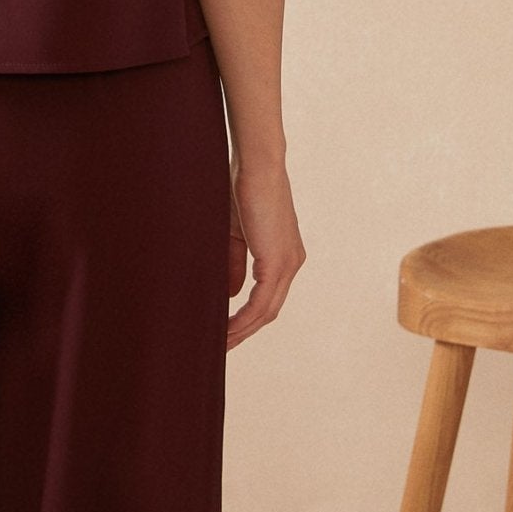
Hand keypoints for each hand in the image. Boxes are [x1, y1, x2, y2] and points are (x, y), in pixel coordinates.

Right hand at [226, 156, 305, 349]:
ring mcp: (288, 264)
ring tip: (221, 342)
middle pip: (268, 309)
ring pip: (266, 310)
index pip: (267, 295)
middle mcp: (291, 263)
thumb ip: (234, 263)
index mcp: (283, 255)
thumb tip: (230, 294)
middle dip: (245, 330)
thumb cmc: (243, 189)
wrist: (256, 166)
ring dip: (243, 329)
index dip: (247, 316)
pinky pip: (262, 302)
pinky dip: (244, 318)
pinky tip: (228, 328)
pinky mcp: (278, 262)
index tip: (226, 328)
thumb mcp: (236, 233)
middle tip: (222, 345)